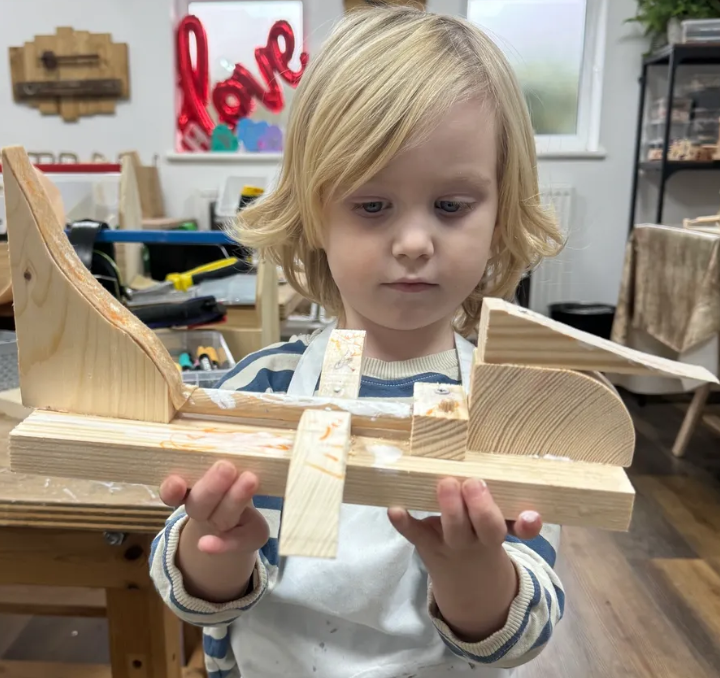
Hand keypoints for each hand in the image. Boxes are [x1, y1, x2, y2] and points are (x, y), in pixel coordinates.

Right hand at [160, 461, 268, 555]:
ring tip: (249, 479)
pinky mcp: (245, 536)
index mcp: (192, 491)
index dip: (172, 488)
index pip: (174, 491)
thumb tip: (233, 424)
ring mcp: (222, 525)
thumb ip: (218, 454)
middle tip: (225, 466)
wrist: (238, 524)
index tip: (174, 482)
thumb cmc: (227, 485)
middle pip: (200, 503)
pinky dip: (229, 543)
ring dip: (234, 500)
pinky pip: (240, 540)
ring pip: (222, 516)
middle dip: (211, 486)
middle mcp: (202, 510)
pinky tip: (214, 545)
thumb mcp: (217, 470)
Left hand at [388, 477, 541, 559]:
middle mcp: (478, 541)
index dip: (526, 523)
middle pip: (486, 526)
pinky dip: (404, 522)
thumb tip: (533, 517)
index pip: (519, 529)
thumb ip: (517, 522)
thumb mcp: (504, 535)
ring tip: (446, 484)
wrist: (467, 587)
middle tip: (475, 483)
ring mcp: (451, 543)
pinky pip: (414, 534)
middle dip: (481, 505)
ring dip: (451, 507)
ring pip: (454, 528)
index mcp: (499, 534)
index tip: (529, 514)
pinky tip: (395, 510)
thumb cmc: (485, 543)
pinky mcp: (426, 544)